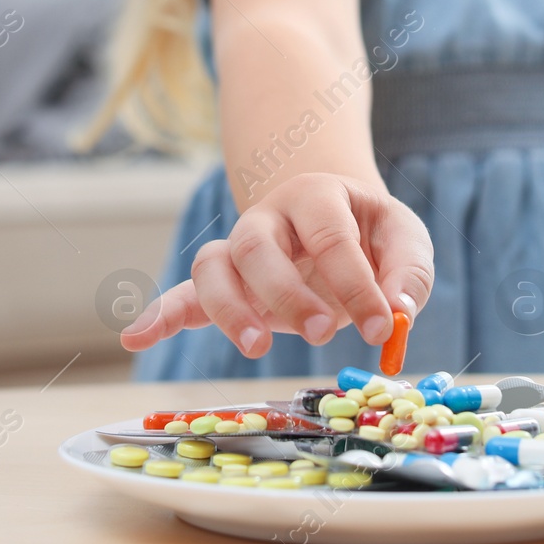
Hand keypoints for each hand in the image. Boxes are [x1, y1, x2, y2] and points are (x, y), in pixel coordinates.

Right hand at [121, 173, 433, 357]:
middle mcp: (268, 217)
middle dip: (286, 292)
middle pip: (256, 245)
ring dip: (229, 309)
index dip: (358, 284)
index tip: (384, 327)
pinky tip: (137, 336)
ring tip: (259, 347)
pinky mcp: (225, 285)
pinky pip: (183, 294)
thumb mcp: (404, 238)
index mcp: (317, 196)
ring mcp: (239, 249)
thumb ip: (407, 273)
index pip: (330, 237)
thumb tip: (396, 315)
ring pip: (212, 266)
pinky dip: (159, 315)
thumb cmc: (371, 231)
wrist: (335, 217)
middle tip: (323, 332)